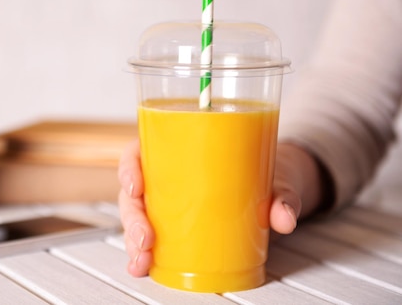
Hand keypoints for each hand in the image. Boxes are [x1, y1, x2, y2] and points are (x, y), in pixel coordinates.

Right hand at [118, 139, 324, 276]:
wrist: (280, 185)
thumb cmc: (269, 168)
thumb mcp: (277, 176)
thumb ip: (283, 194)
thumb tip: (283, 216)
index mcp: (179, 148)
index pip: (140, 150)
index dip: (129, 167)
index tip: (135, 186)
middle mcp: (167, 174)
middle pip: (134, 192)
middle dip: (132, 218)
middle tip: (146, 239)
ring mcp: (169, 201)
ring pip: (137, 217)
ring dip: (133, 240)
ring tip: (142, 260)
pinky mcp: (177, 224)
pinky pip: (151, 235)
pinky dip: (142, 253)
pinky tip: (143, 265)